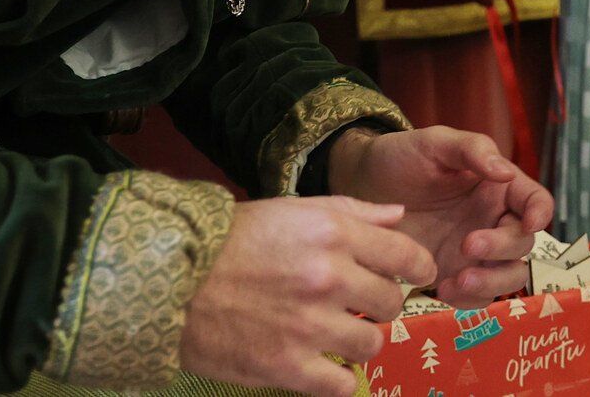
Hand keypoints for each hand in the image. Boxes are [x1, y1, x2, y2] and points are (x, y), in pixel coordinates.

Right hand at [180, 195, 430, 396]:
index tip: (414, 276)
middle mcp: (329, 278)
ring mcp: (309, 326)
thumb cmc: (233, 239)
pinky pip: (341, 384)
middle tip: (358, 304)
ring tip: (335, 334)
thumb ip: (353, 211)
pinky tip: (322, 365)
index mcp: (334, 234)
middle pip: (391, 302)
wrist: (172, 279)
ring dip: (359, 340)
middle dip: (380, 303)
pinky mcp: (287, 366)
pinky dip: (337, 378)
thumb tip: (400, 216)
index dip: (417, 269)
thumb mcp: (294, 209)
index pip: (406, 256)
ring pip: (371, 343)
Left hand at [329, 126, 553, 306]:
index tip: (529, 224)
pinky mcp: (454, 274)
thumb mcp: (434, 142)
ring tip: (456, 280)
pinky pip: (476, 297)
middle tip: (467, 245)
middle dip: (502, 249)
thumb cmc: (401, 157)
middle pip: (523, 244)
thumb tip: (506, 173)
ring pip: (507, 276)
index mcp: (498, 187)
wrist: (360, 188)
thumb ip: (472, 149)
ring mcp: (475, 252)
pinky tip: (441, 290)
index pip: (536, 201)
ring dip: (491, 282)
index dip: (540, 214)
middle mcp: (493, 220)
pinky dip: (468, 300)